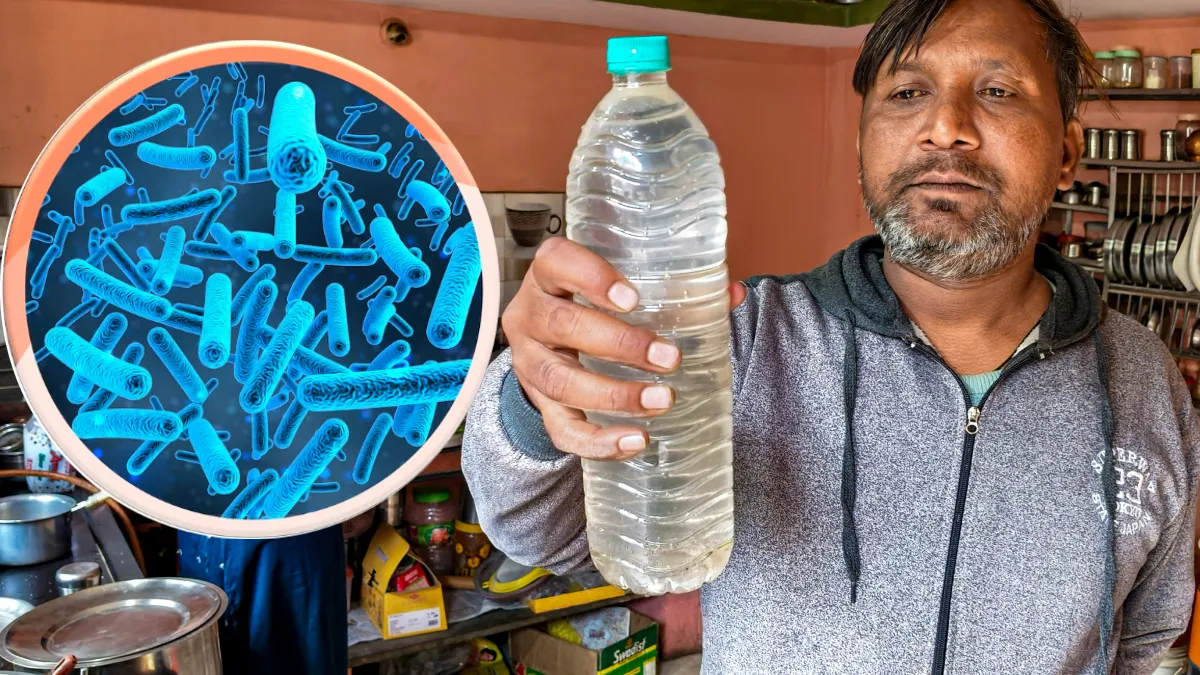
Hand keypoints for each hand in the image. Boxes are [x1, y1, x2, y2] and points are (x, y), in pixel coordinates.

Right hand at [502, 237, 744, 460]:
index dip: (590, 277)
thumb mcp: (619, 289)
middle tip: (669, 357)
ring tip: (662, 400)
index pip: (555, 261)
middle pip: (562, 325)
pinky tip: (635, 440)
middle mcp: (530, 317)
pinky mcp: (540, 405)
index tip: (632, 298)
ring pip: (559, 380)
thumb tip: (733, 293)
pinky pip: (561, 429)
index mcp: (549, 277)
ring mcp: (529, 363)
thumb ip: (673, 288)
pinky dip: (599, 441)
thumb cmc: (592, 307)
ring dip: (614, 394)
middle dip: (619, 343)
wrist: (551, 347)